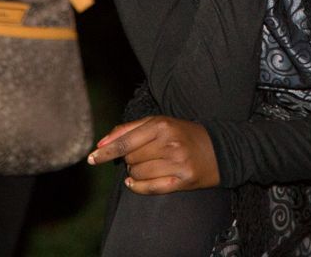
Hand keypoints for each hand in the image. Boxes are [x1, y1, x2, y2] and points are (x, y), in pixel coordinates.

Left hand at [87, 116, 219, 194]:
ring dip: (134, 172)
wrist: (219, 149)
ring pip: (137, 174)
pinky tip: (135, 182)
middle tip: (141, 154)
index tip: (91, 158)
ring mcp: (176, 163)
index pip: (125, 141)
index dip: (106, 151)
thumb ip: (129, 129)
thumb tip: (102, 143)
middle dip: (128, 159)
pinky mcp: (182, 181)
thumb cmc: (184, 133)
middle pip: (130, 158)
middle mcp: (168, 143)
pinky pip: (150, 188)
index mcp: (161, 124)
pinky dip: (137, 187)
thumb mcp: (159, 122)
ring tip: (147, 165)